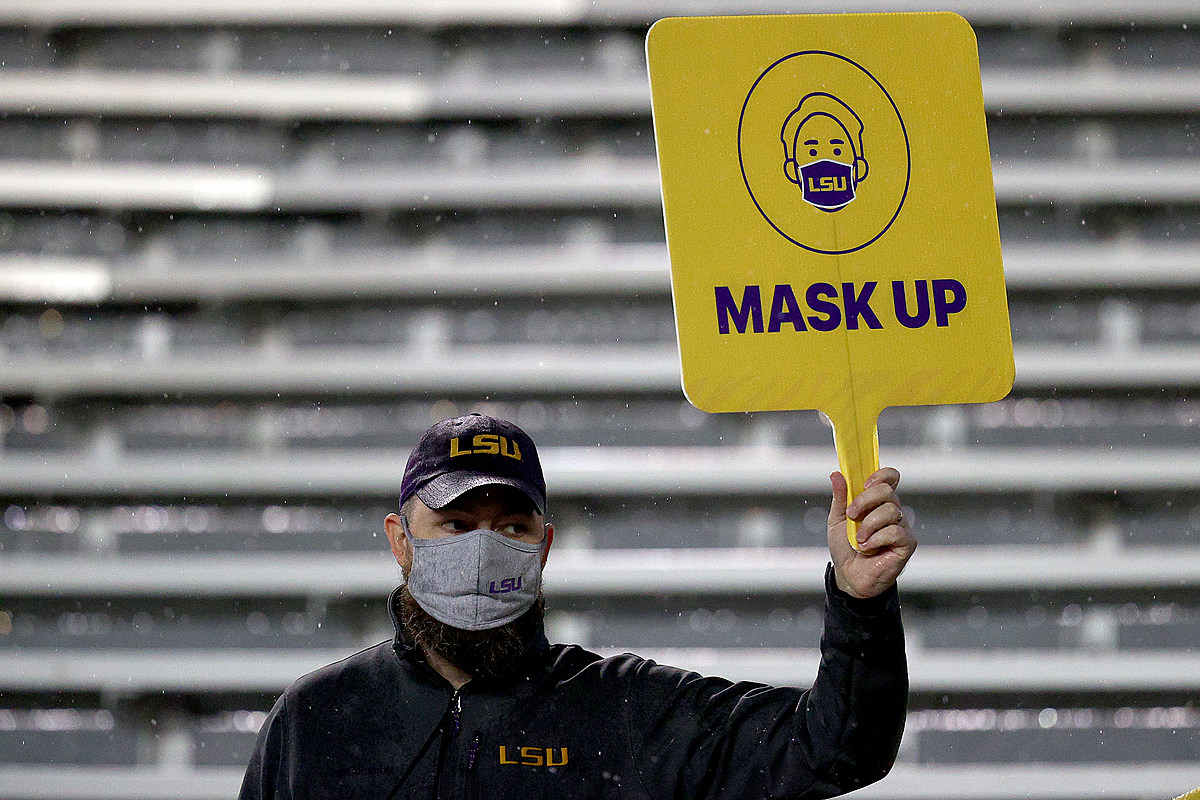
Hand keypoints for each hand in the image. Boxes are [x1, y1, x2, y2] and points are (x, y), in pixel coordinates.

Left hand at [827, 467, 917, 598]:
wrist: (849, 576)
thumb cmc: (845, 548)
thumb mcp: (837, 519)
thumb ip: (840, 497)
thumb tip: (836, 474)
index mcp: (877, 501)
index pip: (890, 478)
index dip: (881, 475)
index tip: (864, 484)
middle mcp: (892, 510)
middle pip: (887, 491)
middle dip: (865, 500)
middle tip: (852, 515)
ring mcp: (902, 526)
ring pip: (890, 510)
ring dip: (868, 524)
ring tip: (858, 539)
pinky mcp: (907, 543)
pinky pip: (895, 532)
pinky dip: (876, 539)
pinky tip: (868, 548)